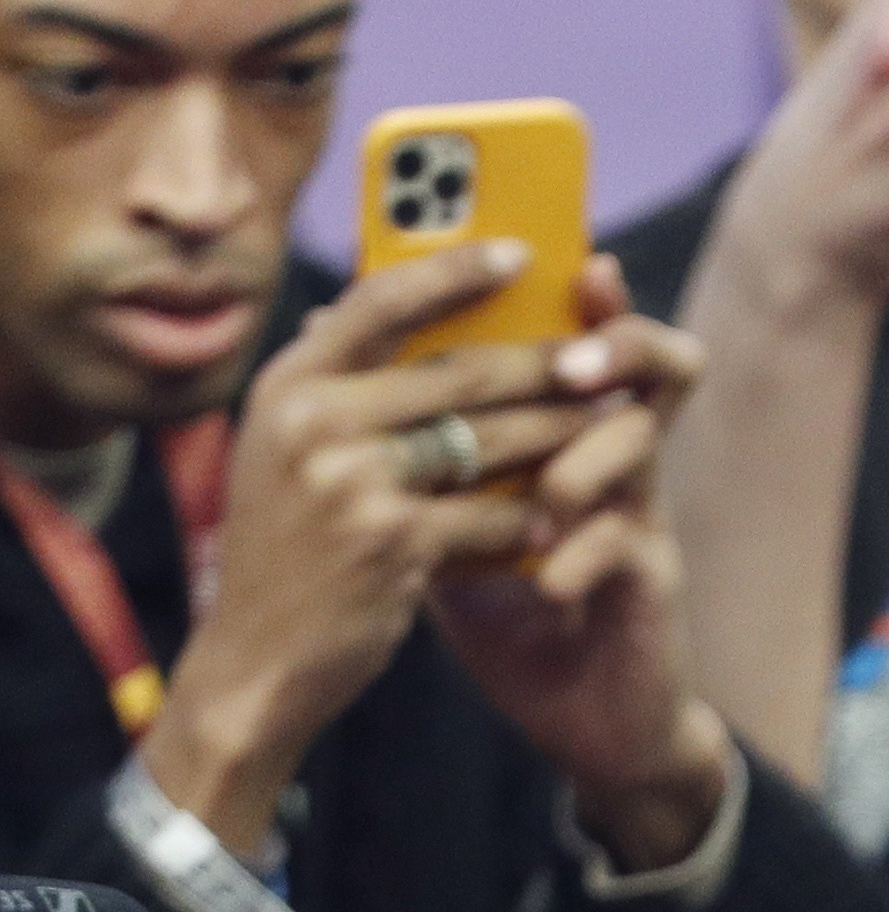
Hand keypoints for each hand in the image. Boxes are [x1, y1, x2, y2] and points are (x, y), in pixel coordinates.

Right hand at [140, 243, 606, 859]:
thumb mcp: (281, 453)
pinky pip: (493, 519)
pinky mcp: (395, 545)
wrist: (257, 660)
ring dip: (558, 440)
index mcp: (289, 386)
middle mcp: (314, 422)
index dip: (455, 272)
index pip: (381, 302)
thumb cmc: (287, 552)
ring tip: (609, 433)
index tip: (519, 252)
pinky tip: (565, 528)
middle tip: (605, 361)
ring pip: (491, 444)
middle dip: (544, 368)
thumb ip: (328, 389)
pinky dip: (531, 523)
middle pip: (460, 374)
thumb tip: (364, 310)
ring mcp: (353, 482)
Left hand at [425, 258, 733, 866]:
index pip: (594, 343)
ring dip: (594, 459)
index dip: (597, 299)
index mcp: (571, 438)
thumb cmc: (517, 619)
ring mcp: (644, 522)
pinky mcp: (653, 585)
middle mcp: (620, 467)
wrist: (585, 721)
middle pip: (652, 370)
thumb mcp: (452, 521)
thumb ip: (416, 446)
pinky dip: (580, 560)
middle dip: (613, 348)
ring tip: (552, 493)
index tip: (579, 258)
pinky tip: (549, 585)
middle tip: (571, 361)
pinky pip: (626, 547)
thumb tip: (330, 351)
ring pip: (644, 447)